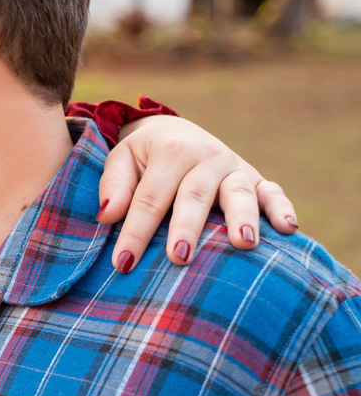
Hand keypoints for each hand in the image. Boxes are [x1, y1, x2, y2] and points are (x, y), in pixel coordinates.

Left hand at [99, 116, 297, 272]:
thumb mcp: (121, 159)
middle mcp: (206, 156)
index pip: (150, 198)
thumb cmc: (144, 156)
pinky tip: (288, 229)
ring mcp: (234, 168)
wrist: (174, 132)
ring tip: (242, 244)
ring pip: (238, 193)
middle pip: (195, 196)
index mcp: (171, 151)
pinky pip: (273, 192)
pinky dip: (282, 208)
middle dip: (187, 228)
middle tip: (180, 257)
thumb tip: (107, 216)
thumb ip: (114, 185)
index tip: (123, 263)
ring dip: (241, 218)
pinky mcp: (256, 179)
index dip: (136, 231)